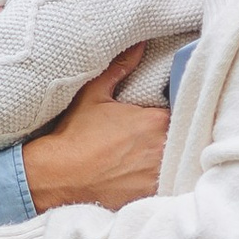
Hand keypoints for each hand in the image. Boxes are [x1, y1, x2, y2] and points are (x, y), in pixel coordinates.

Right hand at [23, 53, 165, 212]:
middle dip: (171, 138)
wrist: (58, 175)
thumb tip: (139, 43)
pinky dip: (159, 180)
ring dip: (167, 160)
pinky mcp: (149, 195)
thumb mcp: (94, 95)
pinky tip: (142, 175)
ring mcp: (157, 175)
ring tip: (147, 157)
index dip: (172, 116)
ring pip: (176, 164)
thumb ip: (119, 68)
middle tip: (152, 138)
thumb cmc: (75, 135)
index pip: (181, 113)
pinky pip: (166, 186)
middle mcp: (162, 148)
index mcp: (155, 120)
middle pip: (180, 140)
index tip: (163, 117)